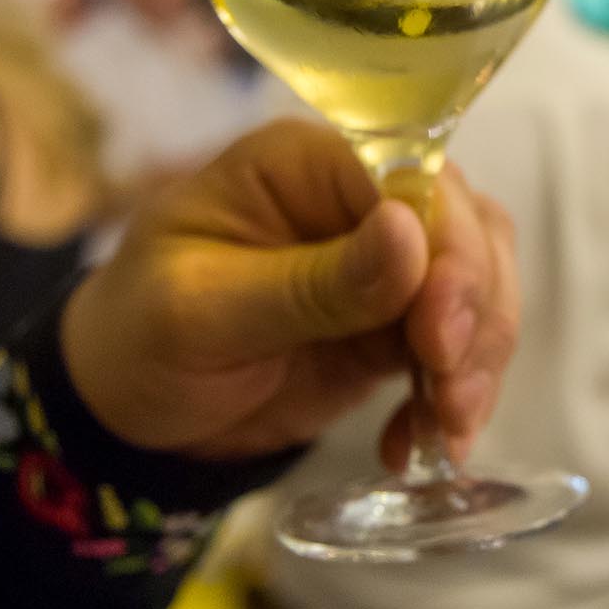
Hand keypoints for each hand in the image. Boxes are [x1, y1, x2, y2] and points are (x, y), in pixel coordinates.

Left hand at [62, 119, 517, 464]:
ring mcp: (385, 261)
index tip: (442, 332)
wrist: (127, 412)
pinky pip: (461, 343)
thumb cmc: (139, 340)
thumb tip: (410, 236)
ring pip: (481, 283)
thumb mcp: (203, 314)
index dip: (447, 248)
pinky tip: (421, 444)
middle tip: (452, 392)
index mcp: (302, 165)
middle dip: (475, 312)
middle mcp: (355, 198)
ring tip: (448, 429)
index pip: (413, 179)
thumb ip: (309, 283)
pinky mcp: (397, 322)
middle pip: (467, 227)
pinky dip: (456, 395)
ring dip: (480, 357)